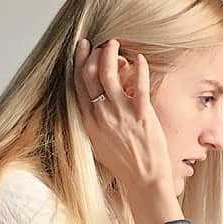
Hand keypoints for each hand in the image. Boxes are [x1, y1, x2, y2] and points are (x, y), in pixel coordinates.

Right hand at [73, 38, 171, 189]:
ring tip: (115, 43)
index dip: (79, 63)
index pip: (78, 85)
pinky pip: (139, 84)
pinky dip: (138, 67)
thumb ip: (96, 122)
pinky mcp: (141, 114)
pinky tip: (140, 58)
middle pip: (89, 75)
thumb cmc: (124, 164)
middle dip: (91, 53)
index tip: (81, 49)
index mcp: (89, 122)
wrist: (143, 180)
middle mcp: (101, 115)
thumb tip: (97, 103)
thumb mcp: (100, 143)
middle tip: (98, 42)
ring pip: (109, 73)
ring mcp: (120, 113)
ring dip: (110, 54)